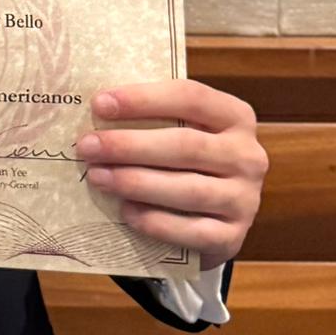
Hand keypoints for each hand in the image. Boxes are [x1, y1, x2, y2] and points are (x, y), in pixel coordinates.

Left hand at [76, 80, 266, 267]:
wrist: (216, 216)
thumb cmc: (187, 161)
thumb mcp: (181, 129)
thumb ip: (152, 117)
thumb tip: (95, 107)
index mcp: (235, 117)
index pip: (191, 98)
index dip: (144, 99)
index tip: (99, 103)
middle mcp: (247, 156)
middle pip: (186, 145)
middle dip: (130, 146)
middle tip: (87, 146)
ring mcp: (245, 199)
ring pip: (188, 189)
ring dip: (136, 182)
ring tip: (97, 177)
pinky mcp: (233, 237)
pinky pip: (192, 231)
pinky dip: (156, 222)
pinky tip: (126, 211)